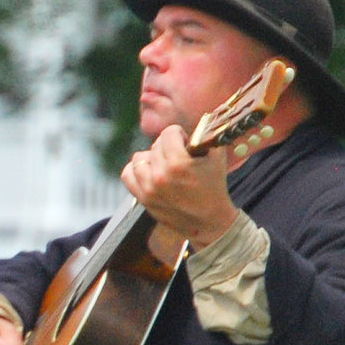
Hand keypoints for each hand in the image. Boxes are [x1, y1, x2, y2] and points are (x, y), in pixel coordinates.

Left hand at [122, 124, 241, 249]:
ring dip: (152, 158)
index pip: (168, 133)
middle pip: (156, 145)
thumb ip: (206, 136)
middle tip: (180, 157)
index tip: (186, 143)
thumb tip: (199, 121)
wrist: (209, 223)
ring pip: (140, 158)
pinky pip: (128, 174)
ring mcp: (149, 189)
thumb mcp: (217, 157)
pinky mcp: (143, 199)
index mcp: (178, 164)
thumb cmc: (215, 187)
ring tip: (164, 165)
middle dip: (169, 147)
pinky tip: (149, 172)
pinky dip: (137, 170)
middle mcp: (160, 176)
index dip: (179, 135)